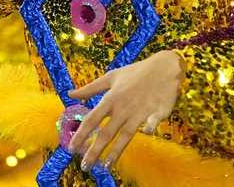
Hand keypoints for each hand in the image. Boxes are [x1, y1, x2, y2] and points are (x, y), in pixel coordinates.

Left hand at [67, 50, 182, 170]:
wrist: (163, 67)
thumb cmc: (135, 72)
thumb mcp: (110, 77)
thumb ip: (90, 88)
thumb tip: (70, 94)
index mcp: (111, 99)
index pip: (92, 119)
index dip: (81, 134)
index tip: (70, 148)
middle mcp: (123, 107)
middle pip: (106, 132)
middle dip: (94, 150)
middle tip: (84, 166)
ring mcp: (140, 110)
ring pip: (126, 134)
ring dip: (116, 150)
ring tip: (106, 166)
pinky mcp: (158, 111)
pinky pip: (153, 121)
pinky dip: (150, 126)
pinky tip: (146, 134)